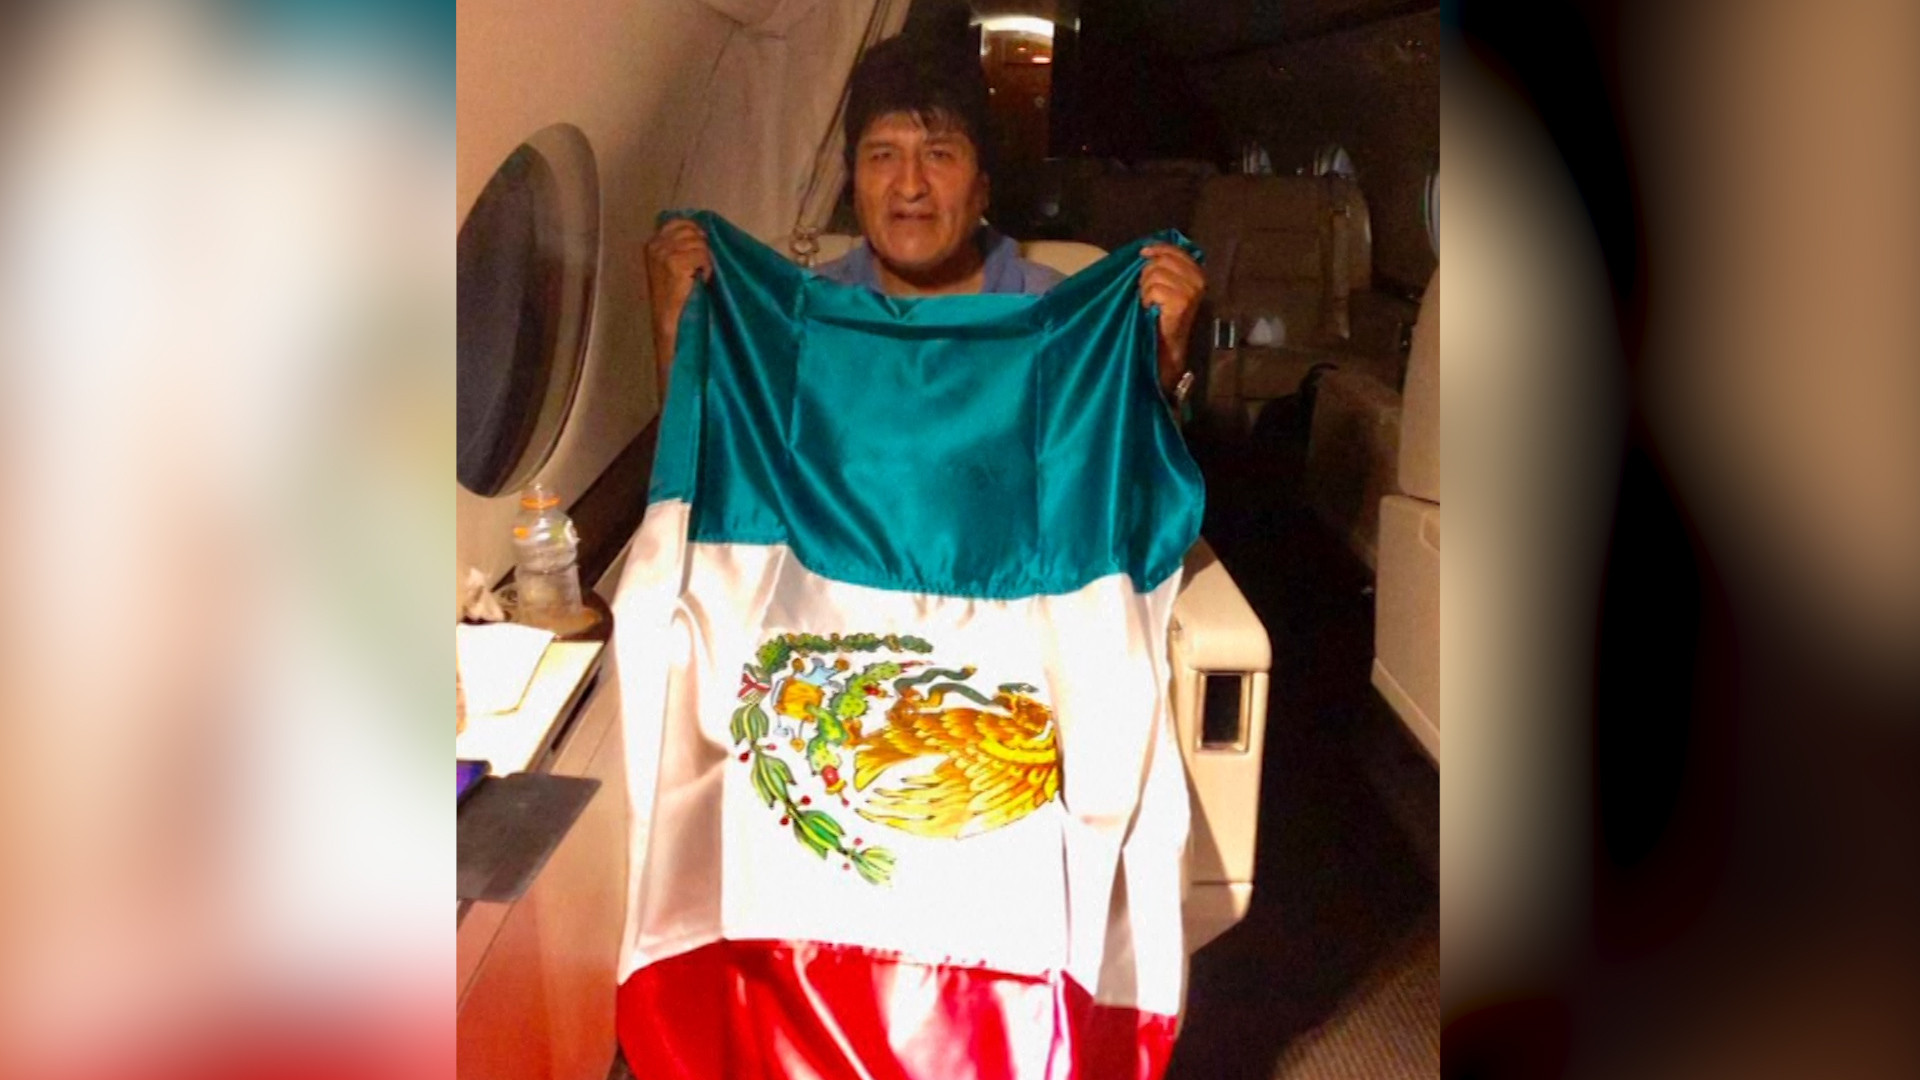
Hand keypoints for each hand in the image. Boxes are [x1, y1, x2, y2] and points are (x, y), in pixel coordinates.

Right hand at [645, 218, 713, 394]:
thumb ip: (680, 248)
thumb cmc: (676, 301)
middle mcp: (654, 246)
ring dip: (706, 259)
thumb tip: (702, 232)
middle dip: (702, 246)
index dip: (695, 231)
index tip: (702, 248)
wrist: (672, 326)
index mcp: (651, 244)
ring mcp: (663, 254)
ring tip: (700, 276)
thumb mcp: (672, 268)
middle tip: (702, 268)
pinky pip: (702, 255)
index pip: (679, 222)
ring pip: (698, 242)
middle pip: (691, 230)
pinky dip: (707, 267)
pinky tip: (702, 280)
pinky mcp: (674, 263)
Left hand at [1139, 243, 1204, 392]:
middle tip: (1147, 292)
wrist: (1166, 347)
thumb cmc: (1162, 316)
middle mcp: (1199, 280)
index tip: (1142, 252)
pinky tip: (1151, 309)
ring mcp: (1192, 291)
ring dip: (1146, 289)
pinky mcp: (1182, 302)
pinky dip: (1147, 299)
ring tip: (1150, 303)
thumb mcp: (1166, 285)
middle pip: (1161, 261)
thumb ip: (1163, 267)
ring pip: (1155, 275)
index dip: (1157, 248)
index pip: (1175, 250)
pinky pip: (1154, 289)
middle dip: (1147, 275)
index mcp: (1197, 273)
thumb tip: (1146, 249)